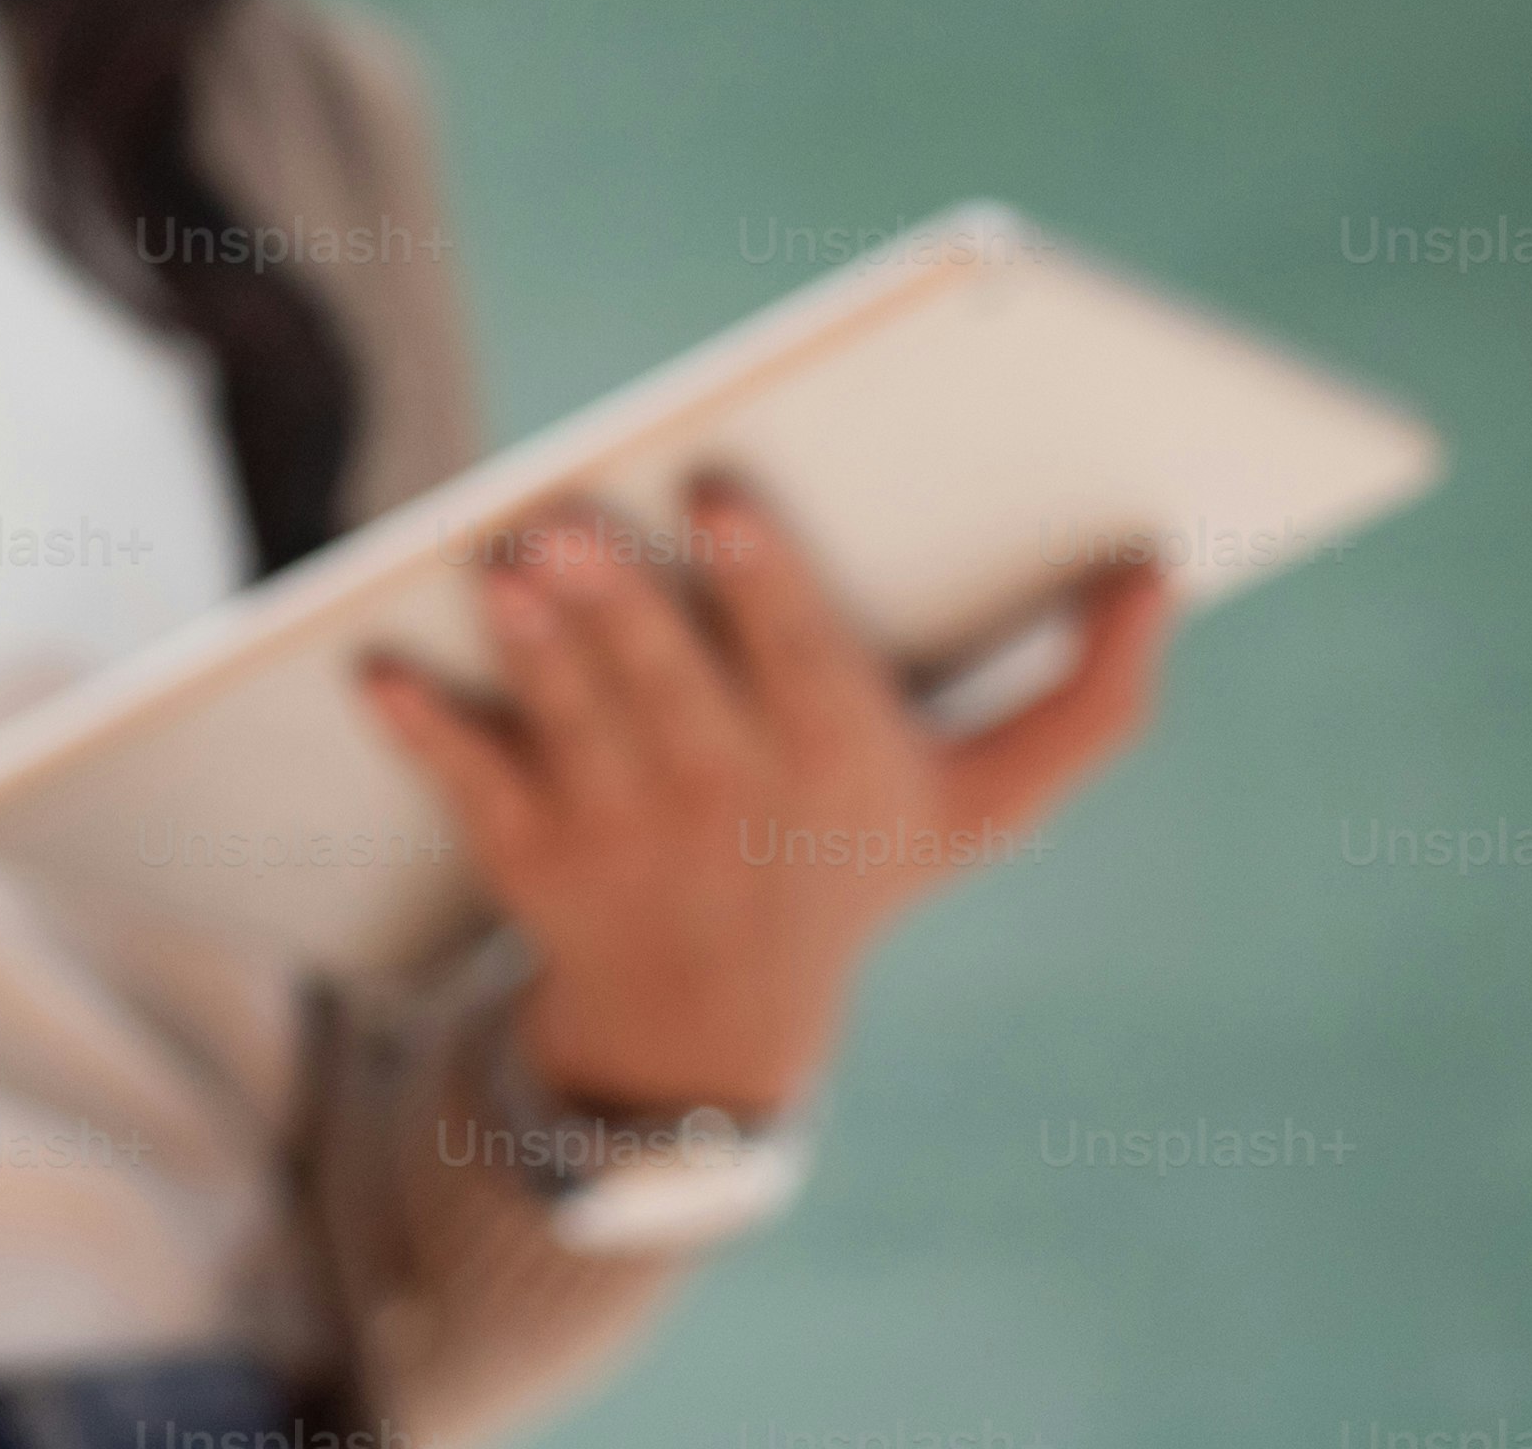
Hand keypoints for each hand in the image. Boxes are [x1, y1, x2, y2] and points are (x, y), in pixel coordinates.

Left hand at [353, 473, 1170, 1119]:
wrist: (715, 1037)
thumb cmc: (855, 864)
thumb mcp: (984, 805)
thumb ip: (1088, 699)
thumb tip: (1158, 565)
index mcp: (847, 772)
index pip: (804, 666)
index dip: (762, 582)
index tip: (719, 493)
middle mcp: (735, 808)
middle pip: (675, 692)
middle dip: (625, 608)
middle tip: (574, 518)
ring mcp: (624, 837)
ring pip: (573, 728)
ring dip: (536, 649)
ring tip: (504, 563)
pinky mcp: (527, 858)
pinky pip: (468, 788)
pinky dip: (421, 732)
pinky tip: (373, 668)